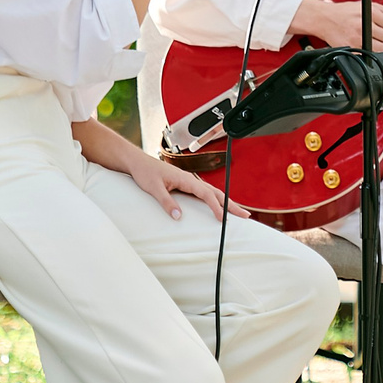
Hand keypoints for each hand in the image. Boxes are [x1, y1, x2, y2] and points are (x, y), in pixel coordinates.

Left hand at [127, 154, 245, 222]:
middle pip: (216, 192)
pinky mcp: (185, 184)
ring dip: (226, 202)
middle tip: (245, 215)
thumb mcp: (154, 188)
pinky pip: (205, 193)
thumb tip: (179, 216)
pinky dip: (215, 200)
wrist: (137, 162)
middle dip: (231, 204)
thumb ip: (167, 202)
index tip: (223, 219)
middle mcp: (190, 179)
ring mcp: (189, 182)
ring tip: (238, 212)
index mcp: (185, 178)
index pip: (207, 194)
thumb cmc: (145, 172)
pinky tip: (218, 206)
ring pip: (212, 192)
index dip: (216, 207)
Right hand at [290, 0, 382, 50]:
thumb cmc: (346, 12)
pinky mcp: (352, 48)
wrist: (325, 18)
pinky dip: (372, 55)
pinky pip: (370, 56)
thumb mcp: (369, 6)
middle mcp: (366, 25)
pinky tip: (368, 49)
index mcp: (372, 13)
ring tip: (379, 46)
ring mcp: (359, 38)